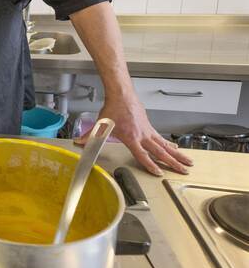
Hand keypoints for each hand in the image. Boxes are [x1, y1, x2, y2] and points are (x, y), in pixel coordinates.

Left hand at [78, 96, 192, 175]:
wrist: (121, 93)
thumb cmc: (113, 108)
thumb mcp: (100, 124)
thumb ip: (90, 136)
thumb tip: (79, 142)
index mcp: (132, 138)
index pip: (143, 155)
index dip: (150, 165)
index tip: (159, 173)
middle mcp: (143, 135)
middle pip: (160, 152)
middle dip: (173, 162)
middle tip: (184, 171)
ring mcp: (148, 130)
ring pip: (165, 145)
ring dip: (177, 154)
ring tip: (188, 161)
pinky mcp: (149, 125)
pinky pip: (161, 137)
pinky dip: (169, 144)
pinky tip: (175, 148)